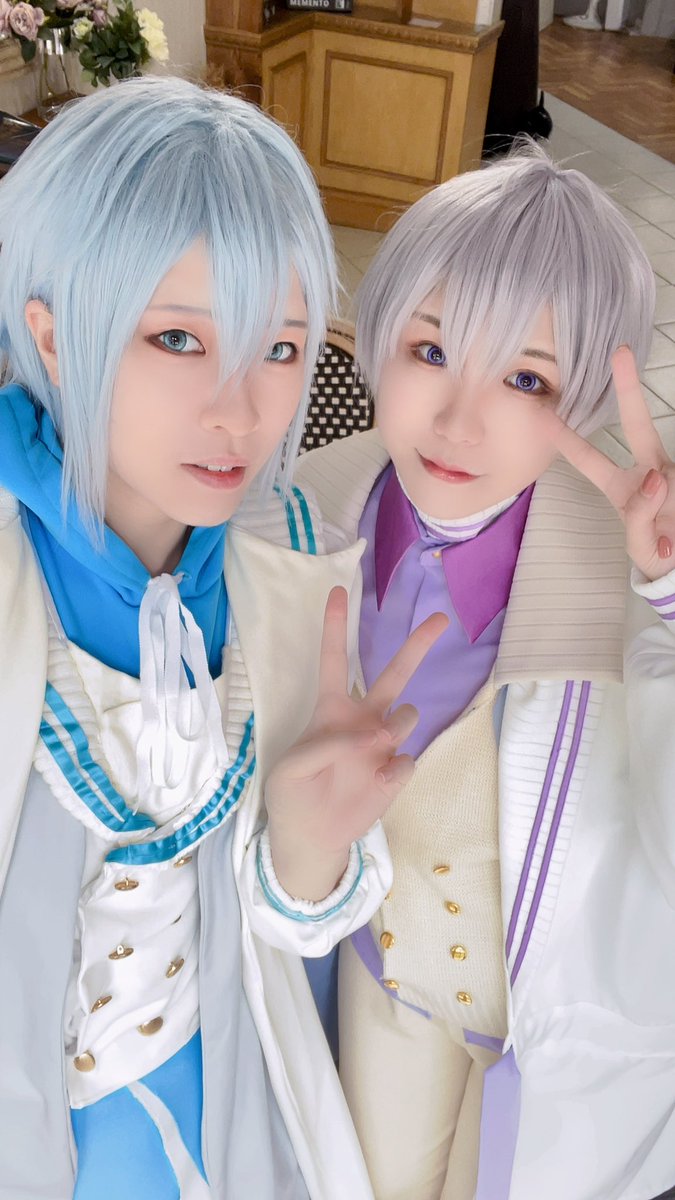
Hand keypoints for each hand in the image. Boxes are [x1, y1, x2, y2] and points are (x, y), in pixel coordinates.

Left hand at [265, 586, 447, 900]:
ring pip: (407, 715)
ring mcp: (383, 745)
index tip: (339, 590)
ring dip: (394, 725)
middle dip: (418, 645)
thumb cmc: (293, 794)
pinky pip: (406, 759)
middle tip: (441, 618)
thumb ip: (325, 746)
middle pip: (395, 673)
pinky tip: (375, 783)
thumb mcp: (290, 769)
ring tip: (373, 746)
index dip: (336, 626)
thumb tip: (374, 737)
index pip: (334, 660)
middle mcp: (363, 719)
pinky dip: (391, 771)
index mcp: (330, 709)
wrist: (310, 836)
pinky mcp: (396, 773)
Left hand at [539, 346, 674, 581]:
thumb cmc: (658, 550)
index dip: (566, 438)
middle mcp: (649, 473)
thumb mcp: (640, 544)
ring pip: (660, 483)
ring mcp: (672, 476)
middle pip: (639, 424)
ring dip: (656, 508)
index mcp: (621, 486)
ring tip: (663, 539)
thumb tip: (655, 479)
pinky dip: (671, 527)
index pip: (589, 458)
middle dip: (629, 388)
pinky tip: (671, 541)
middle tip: (620, 354)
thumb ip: (641, 517)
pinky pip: (673, 491)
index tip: (544, 412)